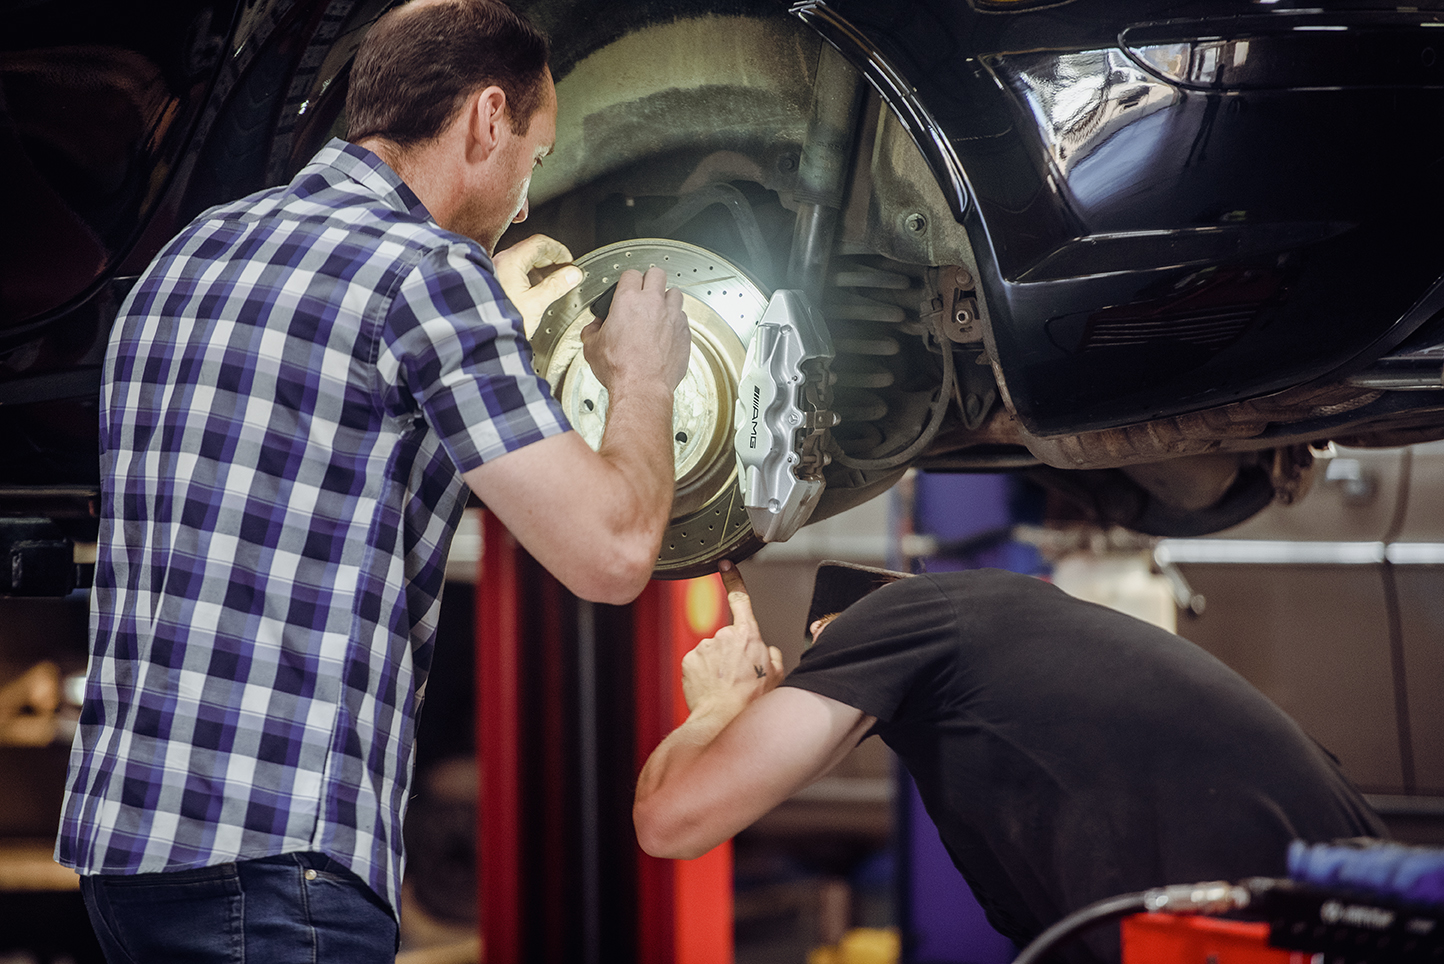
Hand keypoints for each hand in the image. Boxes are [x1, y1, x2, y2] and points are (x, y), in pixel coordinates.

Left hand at [492, 234, 582, 336]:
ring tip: (552, 284)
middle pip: (531, 251)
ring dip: (540, 270)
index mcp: (511, 261)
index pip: (540, 243)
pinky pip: (514, 273)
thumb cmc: (500, 321)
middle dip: (551, 260)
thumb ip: (556, 286)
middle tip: (564, 272)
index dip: (559, 250)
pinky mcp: (492, 283)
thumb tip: (572, 274)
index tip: (569, 262)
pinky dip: (528, 277)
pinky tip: (535, 292)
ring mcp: (494, 272)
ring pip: (522, 262)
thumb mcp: (536, 304)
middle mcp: (500, 262)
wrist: (480, 336)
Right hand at [580, 266, 689, 395]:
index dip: (627, 281)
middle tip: (645, 291)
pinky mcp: (684, 333)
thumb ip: (592, 330)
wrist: (642, 388)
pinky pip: (682, 317)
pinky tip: (667, 331)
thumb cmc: (619, 368)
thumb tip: (594, 327)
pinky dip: (675, 321)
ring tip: (658, 311)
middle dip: (650, 280)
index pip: (631, 274)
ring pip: (675, 293)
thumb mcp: (591, 347)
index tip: (626, 288)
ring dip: (666, 299)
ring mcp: (672, 317)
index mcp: (628, 301)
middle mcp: (653, 304)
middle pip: (657, 273)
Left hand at [680, 561, 783, 715]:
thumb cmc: (751, 700)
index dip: (734, 579)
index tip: (726, 565)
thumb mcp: (777, 676)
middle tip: (739, 675)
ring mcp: (704, 646)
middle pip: (728, 637)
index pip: (740, 599)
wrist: (724, 718)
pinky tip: (712, 687)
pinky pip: (698, 662)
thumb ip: (773, 655)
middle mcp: (724, 635)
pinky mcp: (689, 659)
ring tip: (726, 685)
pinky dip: (703, 673)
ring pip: (712, 651)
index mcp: (748, 635)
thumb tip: (766, 652)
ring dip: (717, 664)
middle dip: (732, 652)